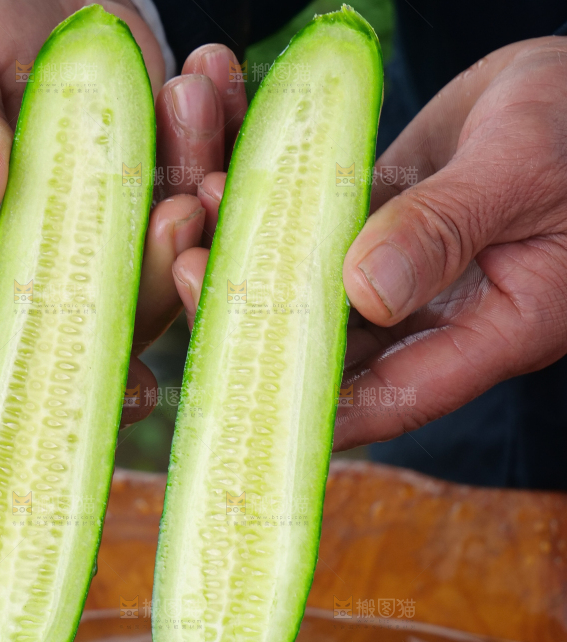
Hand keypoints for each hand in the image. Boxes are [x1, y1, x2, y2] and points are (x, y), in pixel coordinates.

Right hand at [0, 2, 247, 424]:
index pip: (21, 327)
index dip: (75, 362)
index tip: (136, 394)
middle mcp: (52, 253)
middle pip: (119, 302)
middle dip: (163, 263)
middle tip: (186, 201)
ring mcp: (118, 222)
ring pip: (177, 245)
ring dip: (200, 179)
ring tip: (191, 96)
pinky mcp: (166, 178)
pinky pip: (208, 177)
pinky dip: (223, 131)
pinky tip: (215, 75)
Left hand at [171, 37, 566, 449]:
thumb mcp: (523, 172)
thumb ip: (447, 229)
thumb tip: (367, 293)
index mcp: (482, 332)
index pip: (387, 398)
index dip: (311, 406)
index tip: (237, 387)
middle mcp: (424, 314)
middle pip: (325, 343)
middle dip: (250, 315)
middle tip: (187, 268)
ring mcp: (389, 268)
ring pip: (304, 280)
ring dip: (246, 249)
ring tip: (195, 204)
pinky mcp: (367, 221)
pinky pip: (307, 219)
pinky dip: (265, 195)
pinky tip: (221, 165)